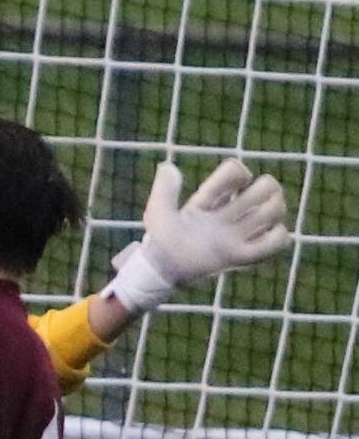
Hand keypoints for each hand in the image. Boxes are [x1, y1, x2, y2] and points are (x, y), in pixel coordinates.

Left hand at [105, 158, 289, 313]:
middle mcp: (229, 214)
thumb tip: (169, 167)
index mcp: (210, 200)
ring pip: (277, 209)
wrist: (163, 270)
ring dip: (274, 210)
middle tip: (245, 204)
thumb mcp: (157, 212)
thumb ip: (164, 190)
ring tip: (254, 221)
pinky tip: (261, 238)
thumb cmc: (160, 241)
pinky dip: (278, 236)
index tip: (222, 190)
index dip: (236, 173)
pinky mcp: (243, 255)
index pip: (235, 171)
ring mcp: (238, 234)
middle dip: (264, 189)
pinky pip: (280, 241)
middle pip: (268, 186)